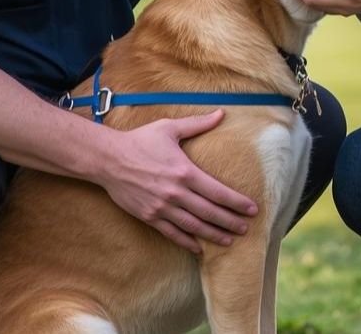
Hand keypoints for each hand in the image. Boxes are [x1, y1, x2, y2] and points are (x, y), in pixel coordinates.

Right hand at [98, 109, 257, 252]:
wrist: (108, 159)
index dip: (237, 202)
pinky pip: (172, 234)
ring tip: (229, 240)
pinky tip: (200, 248)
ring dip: (213, 234)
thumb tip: (221, 113)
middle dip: (230, 222)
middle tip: (246, 228)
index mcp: (185, 172)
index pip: (218, 192)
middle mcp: (176, 193)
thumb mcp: (169, 128)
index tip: (252, 209)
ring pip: (194, 226)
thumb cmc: (140, 140)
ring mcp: (162, 207)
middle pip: (210, 212)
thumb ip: (197, 124)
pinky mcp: (150, 216)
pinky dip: (188, 242)